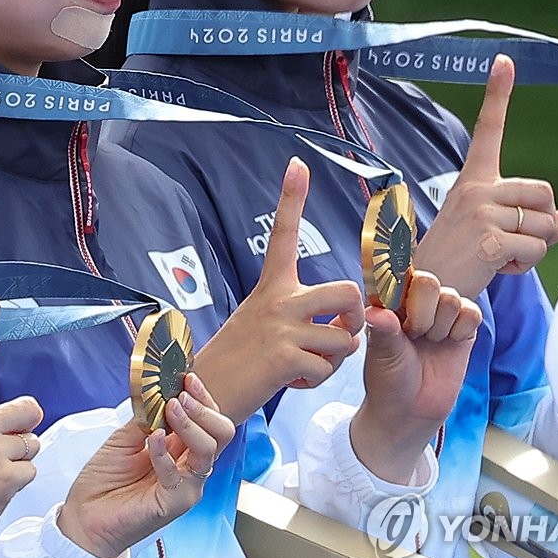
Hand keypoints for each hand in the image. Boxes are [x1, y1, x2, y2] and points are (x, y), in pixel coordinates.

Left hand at [57, 373, 234, 557]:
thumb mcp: (124, 437)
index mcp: (180, 447)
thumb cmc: (105, 480)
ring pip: (209, 450)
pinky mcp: (175, 503)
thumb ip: (147, 418)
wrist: (85, 516)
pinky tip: (152, 439)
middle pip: (221, 433)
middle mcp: (189, 464)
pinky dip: (165, 453)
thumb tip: (161, 393)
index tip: (187, 377)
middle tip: (182, 395)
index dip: (202, 397)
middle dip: (204, 408)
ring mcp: (186, 485)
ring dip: (191, 424)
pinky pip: (179, 475)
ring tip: (172, 408)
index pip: (208, 418)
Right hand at [194, 158, 364, 421]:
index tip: (297, 163)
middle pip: (348, 291)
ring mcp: (282, 327)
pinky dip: (315, 382)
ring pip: (345, 338)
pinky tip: (290, 381)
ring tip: (305, 366)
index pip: (283, 233)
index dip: (291, 197)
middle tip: (338, 333)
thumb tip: (346, 328)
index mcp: (271, 286)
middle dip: (355, 318)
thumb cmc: (238, 361)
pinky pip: (328, 368)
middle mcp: (278, 300)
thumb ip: (301, 316)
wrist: (202, 394)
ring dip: (335, 361)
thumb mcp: (264, 324)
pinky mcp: (285, 358)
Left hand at [350, 271, 481, 483]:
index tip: (398, 297)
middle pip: (428, 281)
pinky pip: (471, 311)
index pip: (398, 273)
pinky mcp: (463, 329)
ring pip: (451, 297)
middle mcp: (414, 303)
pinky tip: (448, 343)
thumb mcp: (382, 354)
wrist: (411, 411)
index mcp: (389, 302)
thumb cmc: (388, 379)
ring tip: (428, 342)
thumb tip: (374, 311)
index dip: (401, 281)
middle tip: (413, 333)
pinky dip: (461, 328)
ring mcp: (440, 314)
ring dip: (440, 324)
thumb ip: (383, 329)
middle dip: (422, 310)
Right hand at [414, 55, 557, 297]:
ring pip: (546, 224)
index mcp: (472, 180)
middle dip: (544, 223)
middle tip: (513, 243)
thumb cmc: (457, 262)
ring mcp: (481, 212)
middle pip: (545, 192)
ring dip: (535, 248)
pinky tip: (496, 268)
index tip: (504, 60)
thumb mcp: (495, 235)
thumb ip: (534, 222)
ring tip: (500, 257)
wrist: (421, 293)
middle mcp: (476, 188)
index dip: (497, 94)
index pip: (488, 130)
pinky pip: (536, 248)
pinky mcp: (488, 239)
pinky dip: (525, 265)